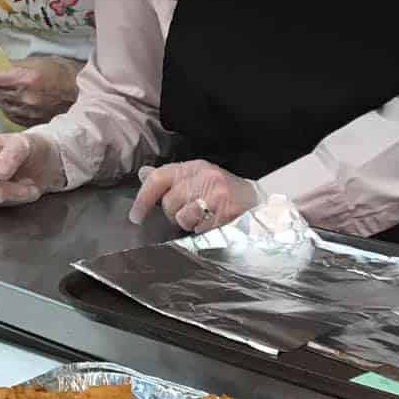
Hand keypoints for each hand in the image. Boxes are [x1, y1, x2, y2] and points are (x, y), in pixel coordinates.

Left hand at [0, 56, 81, 126]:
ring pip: (1, 105)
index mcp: (28, 78)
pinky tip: (8, 103)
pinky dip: (7, 108)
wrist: (84, 94)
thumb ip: (19, 65)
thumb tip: (3, 67)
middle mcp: (26, 97)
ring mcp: (29, 111)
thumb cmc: (66, 74)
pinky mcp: (32, 121)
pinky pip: (11, 115)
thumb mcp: (42, 60)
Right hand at [0, 131, 67, 206]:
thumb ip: (11, 156)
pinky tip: (29, 190)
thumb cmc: (30, 146)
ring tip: (32, 185)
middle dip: (6, 192)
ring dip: (15, 196)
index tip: (0, 194)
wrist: (44, 159)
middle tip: (29, 188)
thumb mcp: (23, 145)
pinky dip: (18, 200)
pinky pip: (1, 205)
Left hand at [129, 160, 260, 234]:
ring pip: (183, 218)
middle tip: (192, 213)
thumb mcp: (197, 178)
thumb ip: (170, 179)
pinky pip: (200, 230)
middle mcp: (205, 176)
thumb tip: (143, 174)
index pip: (159, 178)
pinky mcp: (226, 212)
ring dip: (190, 224)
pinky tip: (216, 224)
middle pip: (169, 203)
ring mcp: (216, 194)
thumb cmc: (225, 193)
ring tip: (206, 218)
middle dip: (175, 214)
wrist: (262, 204)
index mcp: (194, 167)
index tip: (135, 217)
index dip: (143, 199)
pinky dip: (205, 232)